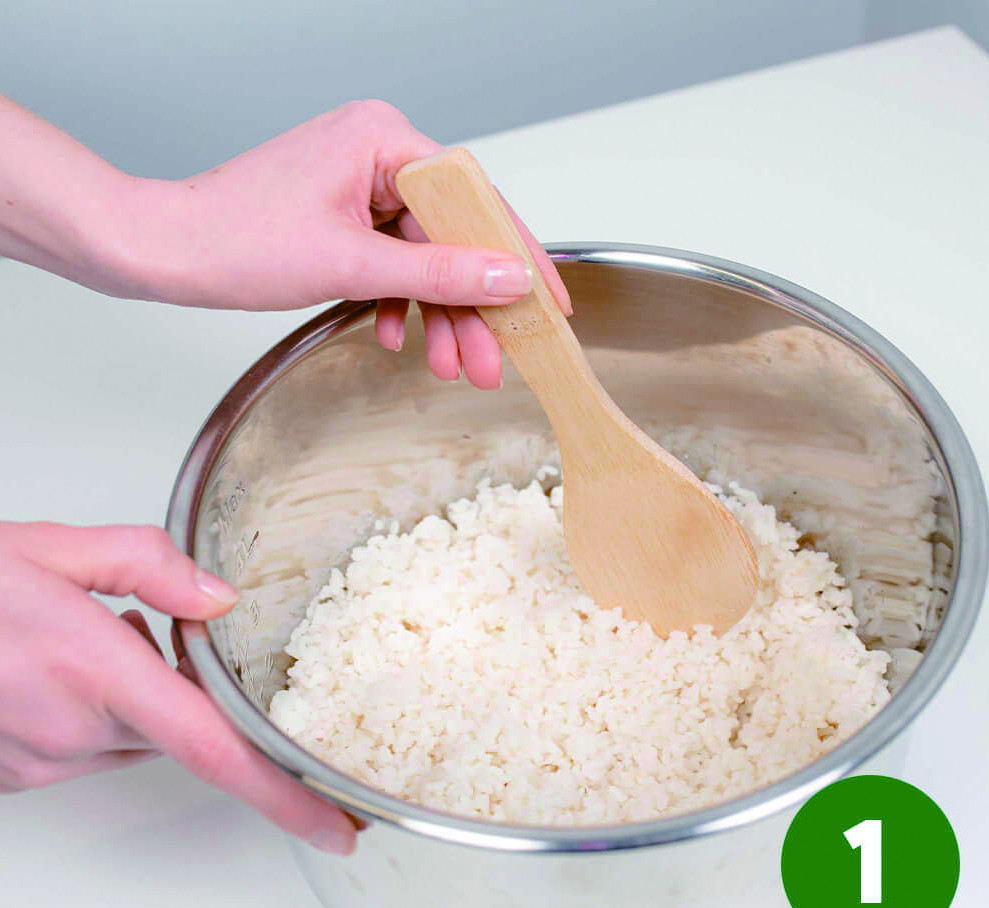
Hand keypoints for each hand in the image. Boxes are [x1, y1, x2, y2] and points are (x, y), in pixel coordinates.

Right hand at [0, 522, 355, 853]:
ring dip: (131, 694)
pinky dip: (94, 711)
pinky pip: (90, 747)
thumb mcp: (57, 547)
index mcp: (95, 672)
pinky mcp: (20, 776)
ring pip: (133, 737)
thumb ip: (152, 565)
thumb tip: (219, 599)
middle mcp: (72, 731)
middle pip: (179, 729)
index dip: (287, 797)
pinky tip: (51, 669)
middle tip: (134, 627)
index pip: (218, 751)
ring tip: (77, 641)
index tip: (338, 826)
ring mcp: (42, 761)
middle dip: (178, 686)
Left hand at [123, 100, 571, 387]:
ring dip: (437, 316)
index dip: (519, 256)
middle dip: (471, 308)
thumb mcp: (352, 264)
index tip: (550, 302)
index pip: (476, 199)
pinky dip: (397, 303)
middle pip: (452, 237)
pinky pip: (391, 263)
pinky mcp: (345, 216)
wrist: (167, 253)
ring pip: (423, 259)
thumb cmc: (236, 239)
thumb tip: (507, 277)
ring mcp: (361, 187)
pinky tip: (392, 336)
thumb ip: (438, 273)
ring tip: (450, 365)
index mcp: (385, 140)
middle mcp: (378, 155)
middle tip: (494, 361)